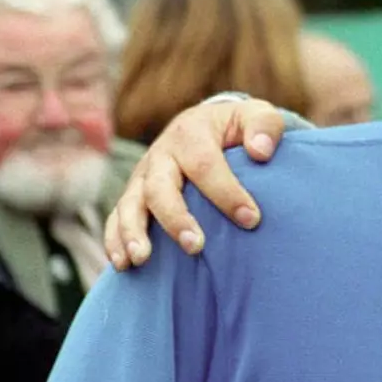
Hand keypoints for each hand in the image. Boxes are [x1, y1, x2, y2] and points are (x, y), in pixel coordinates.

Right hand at [104, 99, 285, 267]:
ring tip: (142, 259)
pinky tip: (123, 264)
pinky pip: (117, 217)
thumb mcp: (256, 116)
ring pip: (130, 204)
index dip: (226, 193)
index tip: (250, 219)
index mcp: (191, 133)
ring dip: (133, 233)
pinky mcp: (134, 194)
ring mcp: (143, 176)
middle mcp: (161, 154)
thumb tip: (261, 152)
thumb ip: (265, 126)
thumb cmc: (237, 127)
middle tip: (195, 246)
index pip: (204, 165)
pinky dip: (115, 240)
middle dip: (175, 219)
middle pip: (160, 188)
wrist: (206, 125)